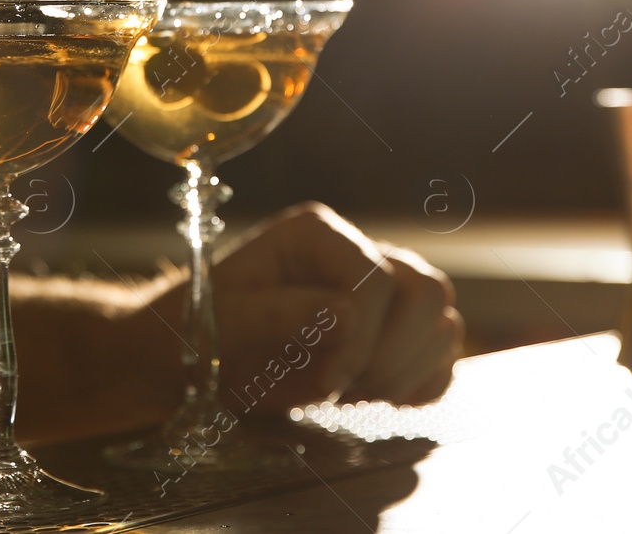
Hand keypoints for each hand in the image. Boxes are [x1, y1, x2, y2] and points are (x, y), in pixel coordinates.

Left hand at [148, 201, 463, 410]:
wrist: (190, 360)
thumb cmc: (198, 332)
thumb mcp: (222, 322)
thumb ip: (280, 314)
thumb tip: (349, 313)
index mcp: (316, 234)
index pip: (376, 278)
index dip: (362, 335)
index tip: (325, 381)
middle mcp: (357, 252)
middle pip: (427, 290)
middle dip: (394, 352)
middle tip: (344, 387)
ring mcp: (380, 291)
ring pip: (442, 321)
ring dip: (407, 369)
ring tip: (351, 392)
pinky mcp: (390, 332)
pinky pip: (441, 354)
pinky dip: (423, 382)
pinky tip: (378, 397)